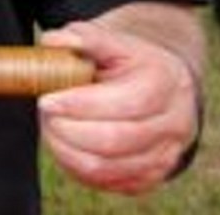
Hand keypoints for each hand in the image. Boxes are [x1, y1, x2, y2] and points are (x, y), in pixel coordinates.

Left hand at [38, 19, 200, 194]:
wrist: (160, 84)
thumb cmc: (126, 59)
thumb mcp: (109, 39)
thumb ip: (81, 37)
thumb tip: (53, 42)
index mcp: (164, 82)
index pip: (123, 103)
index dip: (80, 105)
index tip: (46, 100)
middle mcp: (174, 123)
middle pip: (115, 140)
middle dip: (69, 130)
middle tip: (45, 115)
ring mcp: (165, 155)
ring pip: (108, 168)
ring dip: (68, 150)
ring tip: (51, 128)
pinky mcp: (150, 178)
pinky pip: (107, 182)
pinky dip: (78, 167)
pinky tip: (65, 144)